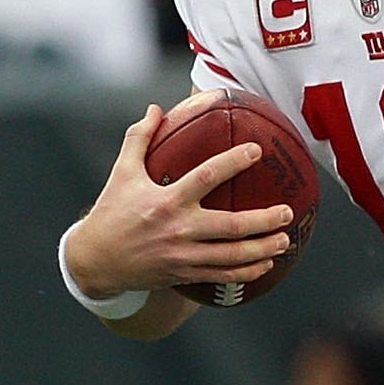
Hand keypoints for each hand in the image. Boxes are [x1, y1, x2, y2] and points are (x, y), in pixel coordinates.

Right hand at [62, 101, 294, 299]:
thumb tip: (156, 108)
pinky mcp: (185, 274)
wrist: (96, 261)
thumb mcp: (122, 172)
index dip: (234, 162)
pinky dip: (247, 272)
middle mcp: (178, 229)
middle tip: (287, 211)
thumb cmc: (112, 211)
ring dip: (263, 249)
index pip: (206, 177)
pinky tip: (265, 264)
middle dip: (264, 220)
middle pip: (231, 226)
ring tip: (285, 239)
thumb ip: (140, 138)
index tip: (257, 151)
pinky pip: (222, 276)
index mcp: (166, 200)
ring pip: (232, 256)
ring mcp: (184, 256)